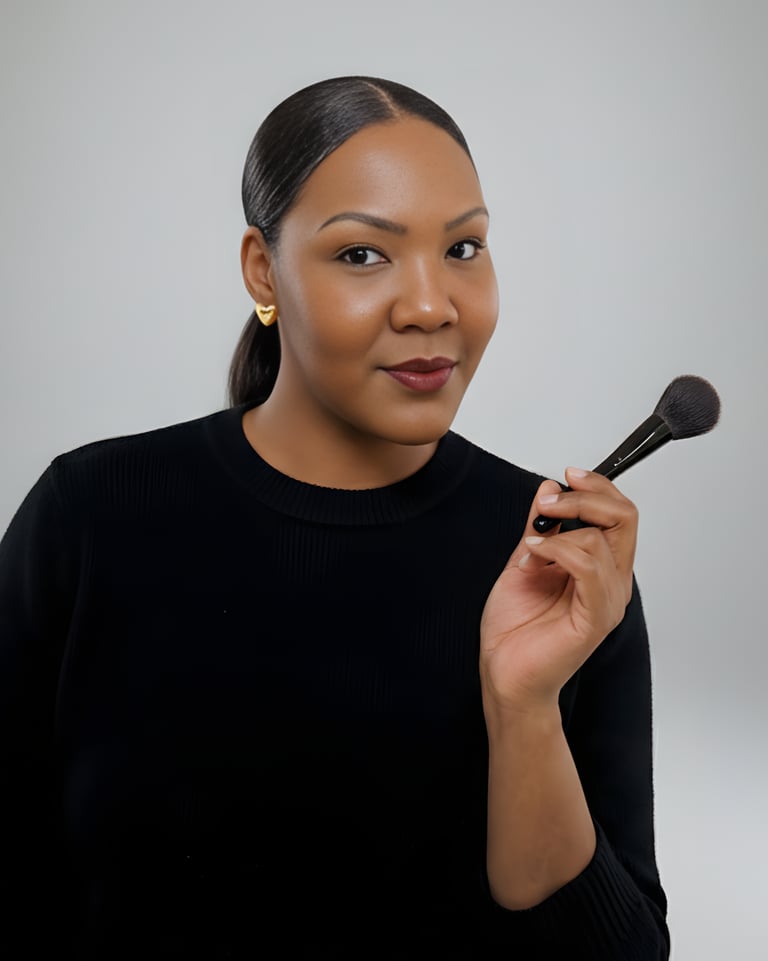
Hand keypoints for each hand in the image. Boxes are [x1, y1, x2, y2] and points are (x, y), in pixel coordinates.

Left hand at [479, 467, 637, 717]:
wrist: (504, 674)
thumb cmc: (515, 628)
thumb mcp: (524, 561)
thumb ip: (540, 527)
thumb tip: (549, 488)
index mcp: (600, 567)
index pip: (619, 513)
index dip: (596, 487)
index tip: (566, 476)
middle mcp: (612, 581)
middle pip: (625, 517)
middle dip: (586, 497)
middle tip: (549, 502)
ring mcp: (607, 600)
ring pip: (601, 539)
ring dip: (558, 532)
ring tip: (528, 548)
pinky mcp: (596, 618)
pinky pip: (589, 569)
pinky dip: (557, 551)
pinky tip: (533, 557)